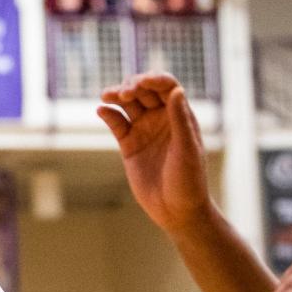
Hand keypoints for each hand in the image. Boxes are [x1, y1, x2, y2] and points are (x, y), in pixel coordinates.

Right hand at [98, 73, 211, 234]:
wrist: (176, 212)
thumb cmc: (189, 181)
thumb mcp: (187, 149)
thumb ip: (179, 119)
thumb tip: (175, 90)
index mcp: (179, 115)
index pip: (166, 86)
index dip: (154, 79)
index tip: (143, 82)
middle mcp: (161, 118)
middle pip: (143, 90)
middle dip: (133, 86)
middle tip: (126, 94)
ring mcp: (143, 130)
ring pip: (126, 103)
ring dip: (116, 95)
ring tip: (106, 95)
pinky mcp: (128, 144)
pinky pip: (115, 122)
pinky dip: (107, 114)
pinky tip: (101, 110)